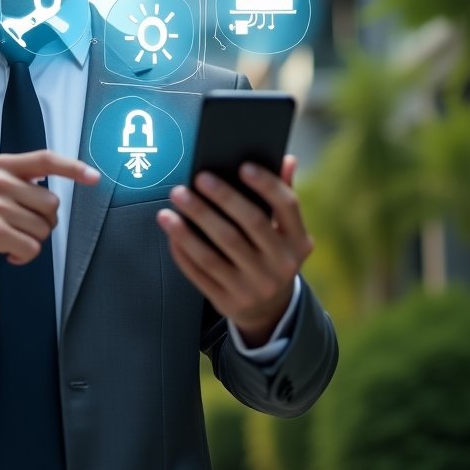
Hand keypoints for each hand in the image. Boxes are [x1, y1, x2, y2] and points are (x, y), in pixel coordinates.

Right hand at [0, 151, 99, 282]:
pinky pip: (32, 248)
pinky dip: (24, 257)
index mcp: (1, 165)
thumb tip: (55, 188)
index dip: (73, 168)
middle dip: (44, 221)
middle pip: (51, 203)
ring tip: (9, 239)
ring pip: (43, 228)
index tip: (94, 177)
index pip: (46, 160)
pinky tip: (7, 253)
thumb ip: (20, 180)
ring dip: (32, 240)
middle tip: (21, 226)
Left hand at [156, 156, 312, 346]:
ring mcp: (254, 287)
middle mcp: (281, 265)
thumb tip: (287, 160)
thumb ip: (282, 196)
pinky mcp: (229, 301)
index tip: (243, 166)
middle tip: (196, 180)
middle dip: (221, 199)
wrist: (268, 309)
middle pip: (249, 225)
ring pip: (217, 252)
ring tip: (171, 206)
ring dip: (189, 227)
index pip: (287, 207)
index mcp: (298, 242)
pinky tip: (171, 233)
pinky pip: (200, 273)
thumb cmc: (271, 254)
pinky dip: (183, 251)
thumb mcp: (285, 232)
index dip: (267, 185)